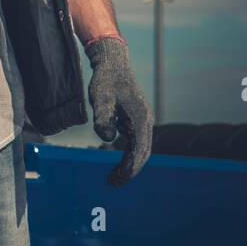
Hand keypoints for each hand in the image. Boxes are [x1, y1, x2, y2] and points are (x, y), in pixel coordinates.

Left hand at [84, 37, 153, 185]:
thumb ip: (103, 117)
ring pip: (141, 149)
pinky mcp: (137, 118)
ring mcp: (143, 120)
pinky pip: (137, 142)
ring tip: (114, 177)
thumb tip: (107, 139)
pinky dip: (130, 154)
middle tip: (112, 183)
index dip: (128, 168)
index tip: (115, 180)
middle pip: (143, 153)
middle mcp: (146, 121)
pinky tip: (118, 160)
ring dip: (130, 164)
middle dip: (130, 170)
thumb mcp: (100, 97)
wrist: (113, 62)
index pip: (138, 151)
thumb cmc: (106, 79)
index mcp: (140, 119)